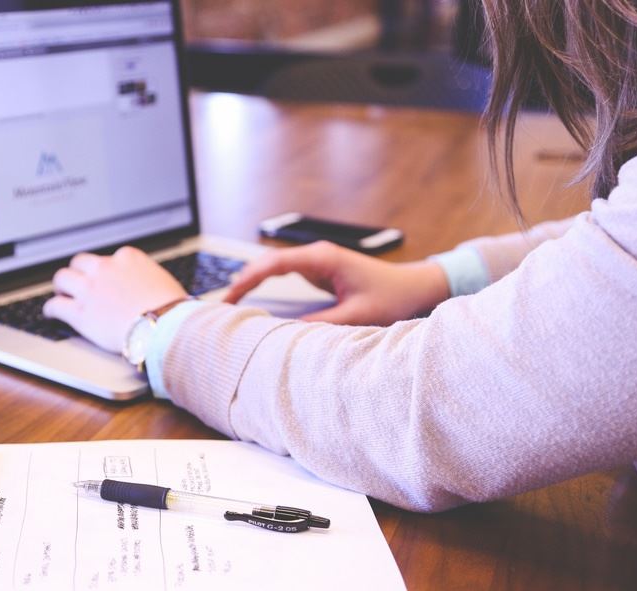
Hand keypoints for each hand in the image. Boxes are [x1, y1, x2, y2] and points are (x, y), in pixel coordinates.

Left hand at [43, 247, 187, 352]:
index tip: (104, 278)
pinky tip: (51, 313)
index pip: (109, 258)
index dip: (104, 270)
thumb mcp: (163, 281)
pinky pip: (56, 306)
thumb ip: (147, 279)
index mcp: (128, 258)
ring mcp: (90, 289)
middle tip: (78, 282)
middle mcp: (105, 268)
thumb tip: (149, 287)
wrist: (165, 327)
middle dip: (78, 272)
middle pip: (80, 262)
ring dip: (61, 286)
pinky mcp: (80, 313)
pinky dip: (51, 309)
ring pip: (63, 278)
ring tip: (61, 293)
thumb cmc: (172, 309)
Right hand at [224, 241, 449, 325]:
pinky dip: (266, 285)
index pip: (274, 264)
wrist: (415, 287)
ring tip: (230, 304)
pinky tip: (253, 298)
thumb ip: (321, 324)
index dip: (248, 279)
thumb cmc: (392, 297)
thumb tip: (286, 334)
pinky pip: (285, 275)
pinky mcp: (320, 271)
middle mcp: (317, 255)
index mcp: (323, 259)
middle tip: (221, 305)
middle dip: (243, 281)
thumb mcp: (357, 316)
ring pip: (274, 268)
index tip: (230, 297)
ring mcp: (318, 262)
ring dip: (252, 282)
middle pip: (268, 263)